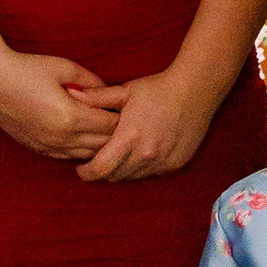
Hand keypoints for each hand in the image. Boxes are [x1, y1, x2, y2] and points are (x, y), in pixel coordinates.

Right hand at [0, 50, 122, 162]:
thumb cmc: (28, 68)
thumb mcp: (65, 67)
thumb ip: (93, 82)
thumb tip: (111, 92)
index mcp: (71, 117)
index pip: (111, 126)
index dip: (119, 114)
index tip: (119, 103)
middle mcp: (61, 138)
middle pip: (103, 144)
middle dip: (112, 131)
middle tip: (113, 114)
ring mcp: (48, 146)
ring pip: (86, 155)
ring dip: (96, 142)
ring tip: (98, 123)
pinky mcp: (37, 149)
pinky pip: (68, 157)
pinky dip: (79, 148)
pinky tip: (79, 133)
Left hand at [75, 63, 216, 184]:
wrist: (196, 90)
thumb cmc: (158, 89)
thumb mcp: (125, 91)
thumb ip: (97, 98)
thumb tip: (71, 92)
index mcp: (129, 138)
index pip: (100, 169)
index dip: (87, 172)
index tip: (81, 168)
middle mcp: (145, 155)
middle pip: (114, 176)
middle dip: (102, 171)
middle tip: (98, 160)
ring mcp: (161, 162)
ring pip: (132, 177)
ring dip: (122, 170)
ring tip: (119, 155)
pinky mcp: (175, 164)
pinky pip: (151, 174)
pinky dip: (141, 168)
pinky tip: (140, 152)